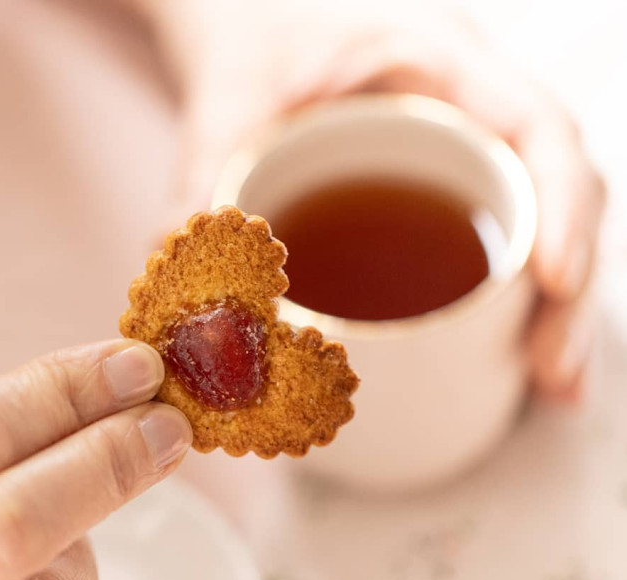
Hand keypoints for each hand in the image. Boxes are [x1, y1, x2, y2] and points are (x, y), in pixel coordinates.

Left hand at [141, 0, 605, 400]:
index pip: (535, 126)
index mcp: (437, 60)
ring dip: (547, 308)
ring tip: (548, 385)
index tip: (556, 282)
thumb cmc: (249, 40)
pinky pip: (484, 242)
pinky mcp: (433, 190)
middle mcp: (465, 108)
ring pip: (527, 225)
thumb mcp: (230, 98)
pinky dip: (503, 304)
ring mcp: (455, 151)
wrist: (245, 23)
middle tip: (554, 373)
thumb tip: (172, 274)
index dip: (562, 206)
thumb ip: (204, 172)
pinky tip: (505, 362)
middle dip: (565, 289)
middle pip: (549, 193)